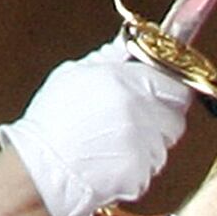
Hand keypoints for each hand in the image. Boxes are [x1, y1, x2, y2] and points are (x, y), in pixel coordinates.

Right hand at [0, 35, 193, 215]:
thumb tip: (128, 43)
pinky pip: (150, 169)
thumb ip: (109, 58)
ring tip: (113, 142)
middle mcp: (138, 112)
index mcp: (124, 82)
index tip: (161, 93)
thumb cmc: (52, 123)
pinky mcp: (140, 172)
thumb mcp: (74, 75)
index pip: (175, 84)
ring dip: (148, 145)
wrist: (40, 168)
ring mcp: (141, 145)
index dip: (169, 90)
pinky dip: (136, 168)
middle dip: (161, 118)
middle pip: (175, 116)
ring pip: (163, 145)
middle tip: (135, 121)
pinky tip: (110, 162)